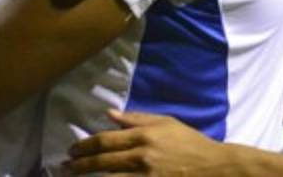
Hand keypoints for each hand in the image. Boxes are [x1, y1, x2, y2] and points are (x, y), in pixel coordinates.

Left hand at [66, 109, 233, 174]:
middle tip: (65, 167)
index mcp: (144, 136)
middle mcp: (142, 156)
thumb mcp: (165, 123)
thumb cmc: (190, 143)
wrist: (216, 167)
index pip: (106, 140)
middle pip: (103, 161)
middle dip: (81, 164)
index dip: (86, 145)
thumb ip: (136, 119)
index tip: (72, 150)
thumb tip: (109, 114)